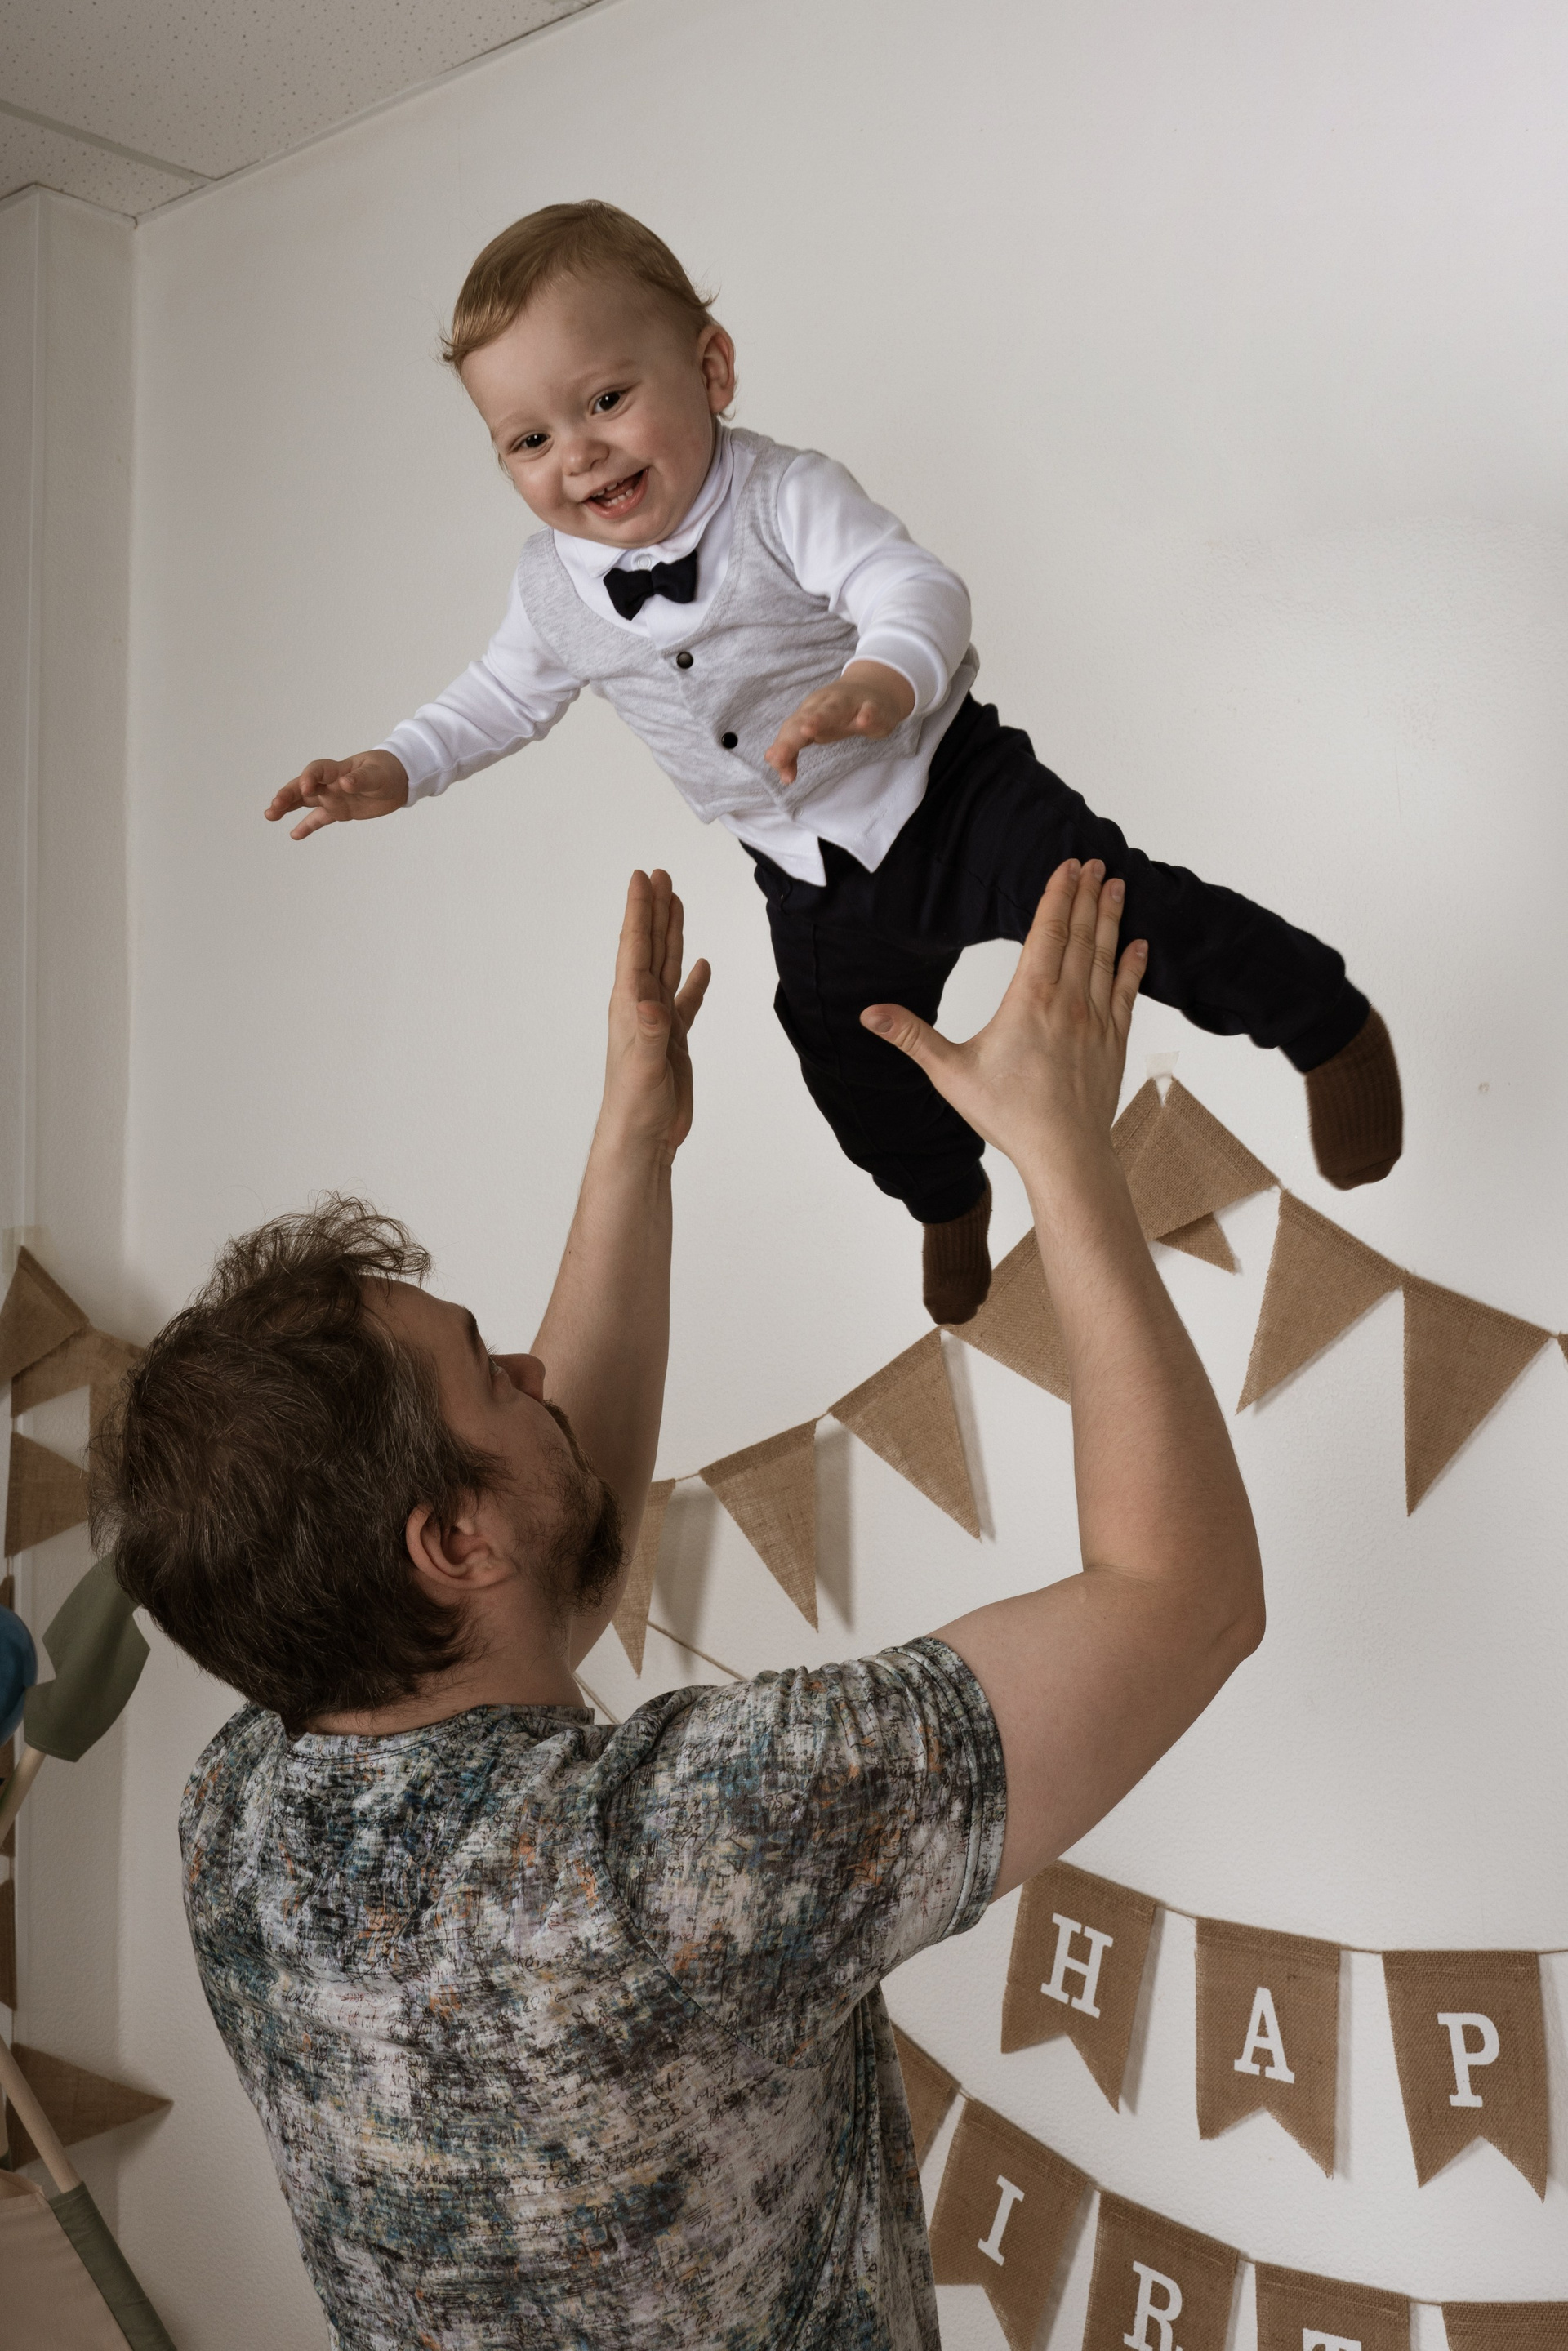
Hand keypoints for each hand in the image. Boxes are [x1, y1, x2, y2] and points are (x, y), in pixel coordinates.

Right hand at [265, 750, 408, 839]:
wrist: (398, 781)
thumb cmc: (387, 771)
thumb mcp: (378, 774)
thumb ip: (361, 779)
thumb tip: (344, 783)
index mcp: (338, 769)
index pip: (317, 770)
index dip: (309, 777)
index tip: (305, 787)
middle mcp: (330, 783)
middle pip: (303, 787)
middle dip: (287, 795)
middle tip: (274, 807)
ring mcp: (332, 797)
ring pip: (305, 802)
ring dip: (287, 807)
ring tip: (270, 815)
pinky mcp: (338, 811)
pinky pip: (319, 819)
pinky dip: (307, 826)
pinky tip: (294, 835)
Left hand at [600, 870, 710, 1163]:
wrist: (642, 1137)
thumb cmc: (636, 1105)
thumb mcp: (645, 1067)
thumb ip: (650, 1033)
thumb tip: (650, 1003)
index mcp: (630, 1006)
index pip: (635, 949)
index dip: (638, 912)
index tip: (642, 878)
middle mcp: (641, 1007)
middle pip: (650, 948)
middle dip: (655, 911)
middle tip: (660, 875)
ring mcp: (658, 1022)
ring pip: (667, 967)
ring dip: (671, 935)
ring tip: (676, 903)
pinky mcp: (673, 1041)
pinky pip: (685, 1001)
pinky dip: (693, 982)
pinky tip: (700, 966)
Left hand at [764, 661, 916, 785]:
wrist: (875, 690)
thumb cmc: (838, 716)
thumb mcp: (815, 733)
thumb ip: (794, 749)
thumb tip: (775, 766)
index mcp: (809, 712)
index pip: (792, 730)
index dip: (783, 746)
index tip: (776, 762)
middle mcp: (825, 705)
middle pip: (806, 718)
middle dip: (792, 733)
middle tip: (779, 752)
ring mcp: (849, 704)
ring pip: (833, 709)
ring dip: (819, 718)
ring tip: (808, 729)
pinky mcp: (872, 707)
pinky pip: (869, 710)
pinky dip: (867, 714)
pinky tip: (864, 721)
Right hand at [861, 859, 1146, 1169]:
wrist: (1064, 1153)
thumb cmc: (1008, 1115)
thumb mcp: (950, 1073)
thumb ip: (911, 1037)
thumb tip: (869, 1013)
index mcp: (1030, 999)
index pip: (1047, 932)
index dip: (1057, 895)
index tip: (1068, 866)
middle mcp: (1069, 1001)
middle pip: (1080, 934)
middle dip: (1088, 894)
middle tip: (1097, 862)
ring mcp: (1097, 1020)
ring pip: (1106, 956)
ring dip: (1111, 919)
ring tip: (1118, 886)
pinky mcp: (1115, 1041)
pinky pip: (1127, 992)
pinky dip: (1133, 964)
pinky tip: (1139, 945)